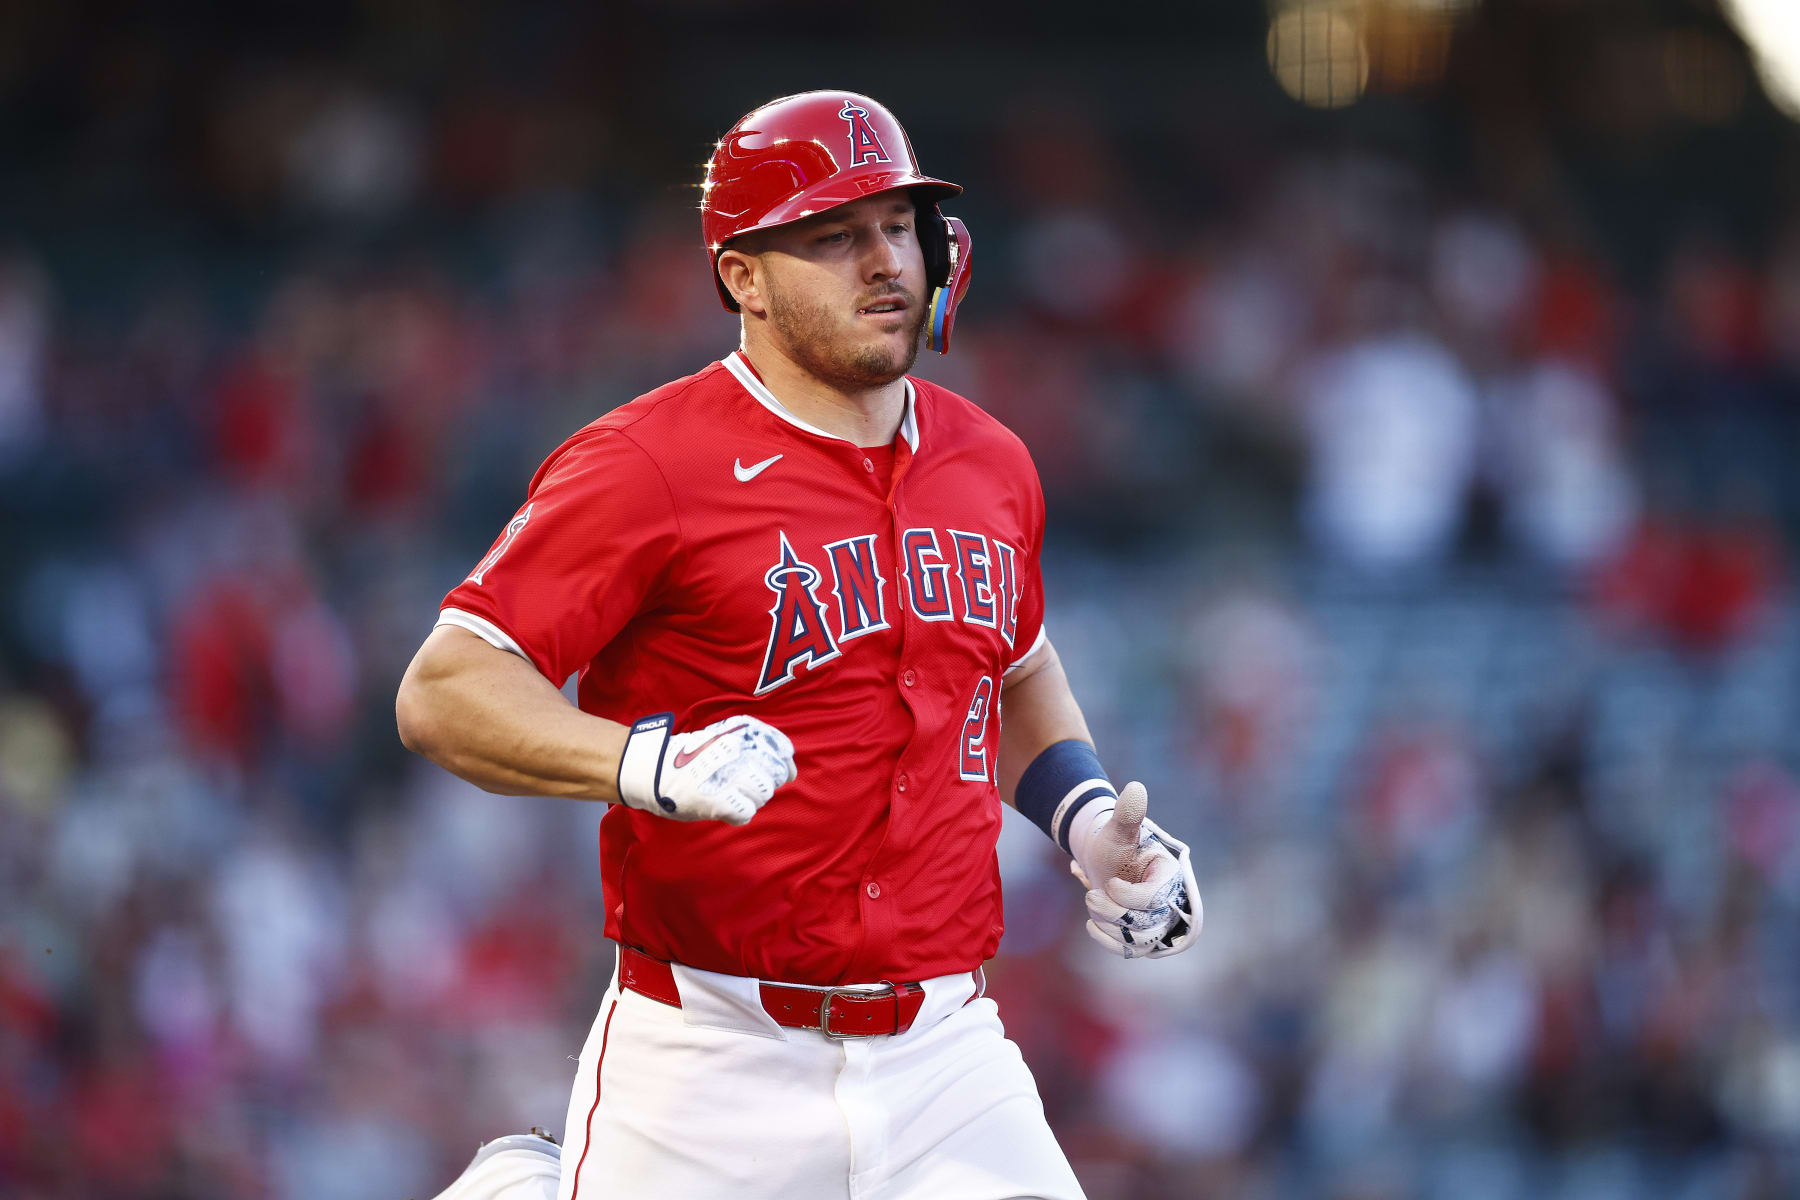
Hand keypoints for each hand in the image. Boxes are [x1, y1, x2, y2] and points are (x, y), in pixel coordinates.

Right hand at [618, 714, 796, 823]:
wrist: (652, 770)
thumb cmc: (691, 757)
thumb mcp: (723, 736)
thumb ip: (756, 746)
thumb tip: (791, 770)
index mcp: (740, 732)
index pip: (782, 748)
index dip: (783, 763)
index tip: (775, 770)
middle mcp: (738, 750)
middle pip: (776, 775)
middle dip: (764, 782)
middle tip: (741, 783)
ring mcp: (728, 776)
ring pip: (763, 795)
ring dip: (750, 798)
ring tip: (729, 793)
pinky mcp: (718, 801)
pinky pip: (745, 812)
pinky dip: (737, 812)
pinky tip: (724, 805)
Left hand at [1070, 782, 1201, 959]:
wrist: (1104, 857)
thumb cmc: (1114, 842)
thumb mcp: (1118, 829)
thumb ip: (1128, 814)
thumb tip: (1135, 788)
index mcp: (1169, 874)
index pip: (1155, 898)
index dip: (1129, 896)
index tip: (1109, 883)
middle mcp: (1169, 901)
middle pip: (1147, 924)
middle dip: (1113, 912)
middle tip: (1090, 895)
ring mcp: (1157, 921)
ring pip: (1138, 941)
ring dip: (1109, 926)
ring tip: (1091, 903)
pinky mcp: (1143, 936)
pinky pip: (1132, 951)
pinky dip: (1110, 942)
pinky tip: (1092, 926)